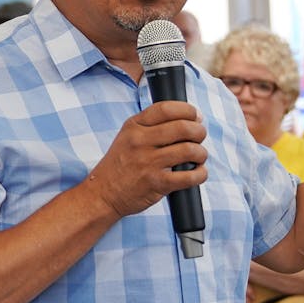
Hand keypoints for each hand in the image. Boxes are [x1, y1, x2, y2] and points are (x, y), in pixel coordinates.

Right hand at [84, 100, 206, 219]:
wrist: (102, 193)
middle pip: (183, 127)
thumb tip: (192, 119)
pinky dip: (200, 173)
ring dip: (201, 153)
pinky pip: (189, 176)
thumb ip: (152, 125)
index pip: (166, 108)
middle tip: (199, 136)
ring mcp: (148, 163)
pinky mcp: (157, 183)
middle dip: (199, 131)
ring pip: (189, 150)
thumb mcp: (127, 136)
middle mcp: (140, 141)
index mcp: (134, 126)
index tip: (195, 116)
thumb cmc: (120, 164)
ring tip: (198, 156)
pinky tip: (197, 172)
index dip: (188, 110)